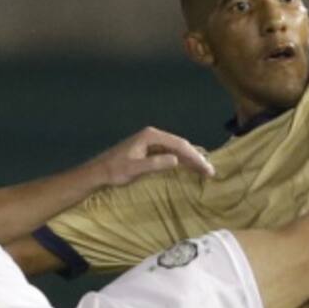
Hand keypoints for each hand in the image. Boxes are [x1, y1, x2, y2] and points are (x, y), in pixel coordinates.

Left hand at [93, 126, 214, 186]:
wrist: (98, 172)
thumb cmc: (114, 171)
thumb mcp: (134, 169)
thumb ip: (155, 164)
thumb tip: (176, 160)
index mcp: (151, 136)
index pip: (179, 145)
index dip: (195, 157)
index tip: (206, 169)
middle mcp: (153, 135)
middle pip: (180, 145)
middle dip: (196, 158)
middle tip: (210, 172)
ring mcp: (151, 141)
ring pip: (176, 148)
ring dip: (190, 159)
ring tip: (204, 170)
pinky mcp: (148, 149)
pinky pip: (170, 152)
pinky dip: (181, 160)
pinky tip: (188, 167)